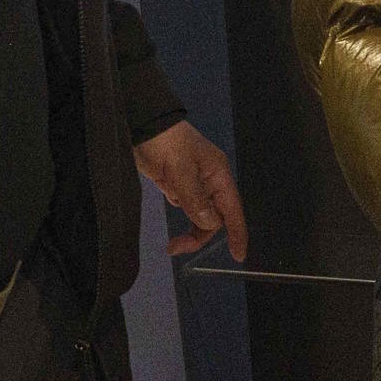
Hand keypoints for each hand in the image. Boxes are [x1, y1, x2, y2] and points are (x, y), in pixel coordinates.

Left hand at [135, 120, 246, 259]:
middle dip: (200, 234)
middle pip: (214, 216)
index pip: (233, 209)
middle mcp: (210, 180)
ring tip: (172, 242)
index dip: (237, 233)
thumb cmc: (166, 142)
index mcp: (218, 174)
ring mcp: (194, 182)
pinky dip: (181, 213)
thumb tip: (209, 224)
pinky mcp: (177, 183)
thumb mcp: (181, 170)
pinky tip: (170, 203)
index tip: (238, 255)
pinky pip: (186, 205)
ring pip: (199, 214)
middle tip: (178, 246)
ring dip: (189, 227)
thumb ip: (195, 199)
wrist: (142, 124)